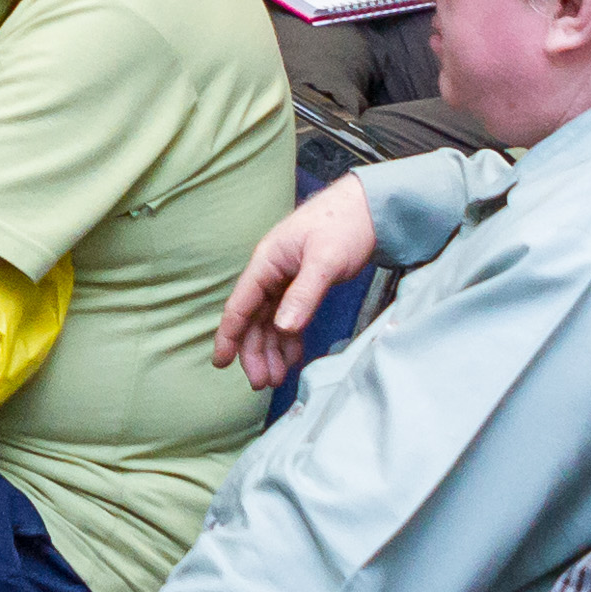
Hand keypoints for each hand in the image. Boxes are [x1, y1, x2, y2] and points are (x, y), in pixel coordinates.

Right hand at [220, 178, 381, 385]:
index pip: (240, 304)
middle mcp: (271, 273)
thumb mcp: (325, 259)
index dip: (228, 335)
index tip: (220, 363)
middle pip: (253, 319)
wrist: (370, 208)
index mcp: (267, 262)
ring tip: (277, 378)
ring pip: (271, 322)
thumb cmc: (344, 224)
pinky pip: (290, 318)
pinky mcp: (304, 286)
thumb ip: (303, 294)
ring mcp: (287, 280)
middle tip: (262, 382)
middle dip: (254, 351)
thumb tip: (282, 328)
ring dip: (271, 350)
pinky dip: (289, 340)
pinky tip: (293, 358)